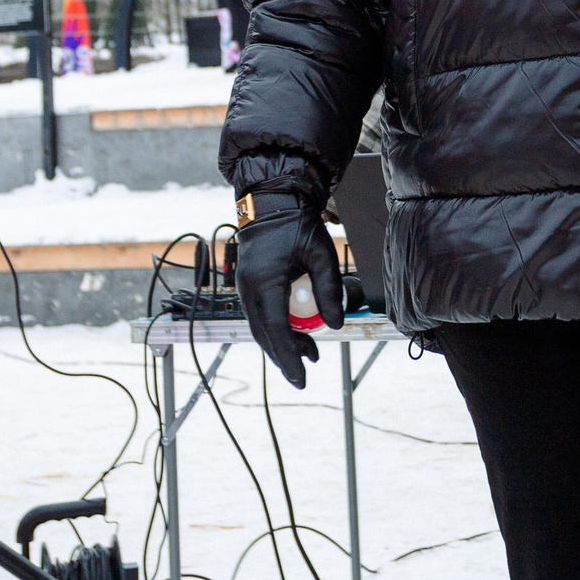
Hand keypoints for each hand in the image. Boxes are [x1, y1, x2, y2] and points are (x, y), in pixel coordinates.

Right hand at [235, 191, 342, 388]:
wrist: (272, 203)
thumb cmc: (297, 225)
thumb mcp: (321, 254)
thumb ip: (329, 290)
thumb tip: (335, 324)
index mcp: (264, 282)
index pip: (275, 329)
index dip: (289, 356)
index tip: (301, 377)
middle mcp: (248, 288)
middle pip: (264, 334)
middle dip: (285, 356)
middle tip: (306, 372)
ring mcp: (244, 287)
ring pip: (261, 327)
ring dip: (283, 342)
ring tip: (310, 353)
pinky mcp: (248, 284)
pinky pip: (260, 314)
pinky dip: (277, 326)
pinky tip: (296, 332)